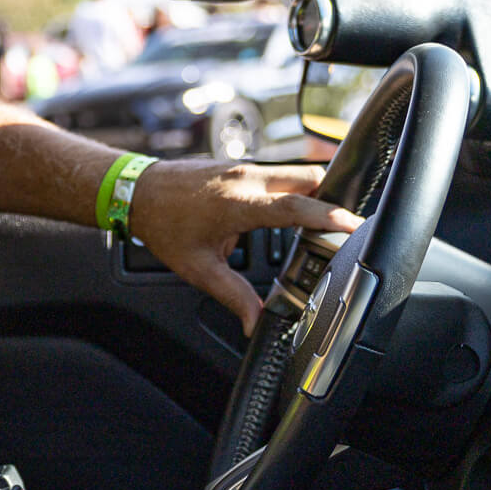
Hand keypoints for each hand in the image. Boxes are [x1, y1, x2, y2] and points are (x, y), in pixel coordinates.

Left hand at [127, 160, 363, 334]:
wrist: (136, 190)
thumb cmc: (161, 225)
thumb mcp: (198, 268)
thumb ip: (233, 296)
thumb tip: (256, 323)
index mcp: (238, 204)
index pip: (296, 206)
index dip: (329, 216)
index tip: (354, 225)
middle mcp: (246, 179)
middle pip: (309, 179)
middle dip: (333, 199)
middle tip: (348, 227)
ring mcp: (244, 168)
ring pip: (296, 173)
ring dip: (314, 194)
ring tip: (324, 224)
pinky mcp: (241, 167)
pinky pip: (280, 174)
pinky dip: (295, 190)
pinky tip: (294, 213)